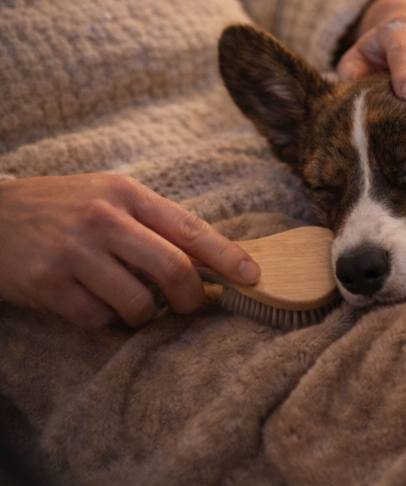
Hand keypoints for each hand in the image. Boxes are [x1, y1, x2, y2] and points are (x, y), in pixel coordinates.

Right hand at [0, 174, 259, 328]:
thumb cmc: (63, 208)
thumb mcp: (110, 197)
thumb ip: (155, 223)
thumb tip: (210, 260)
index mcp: (126, 193)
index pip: (189, 227)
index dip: (226, 256)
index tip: (251, 275)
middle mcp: (102, 219)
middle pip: (172, 268)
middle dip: (190, 297)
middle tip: (189, 305)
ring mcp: (73, 252)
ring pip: (138, 302)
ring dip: (145, 314)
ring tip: (133, 302)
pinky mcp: (47, 284)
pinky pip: (98, 318)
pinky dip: (106, 320)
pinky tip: (95, 302)